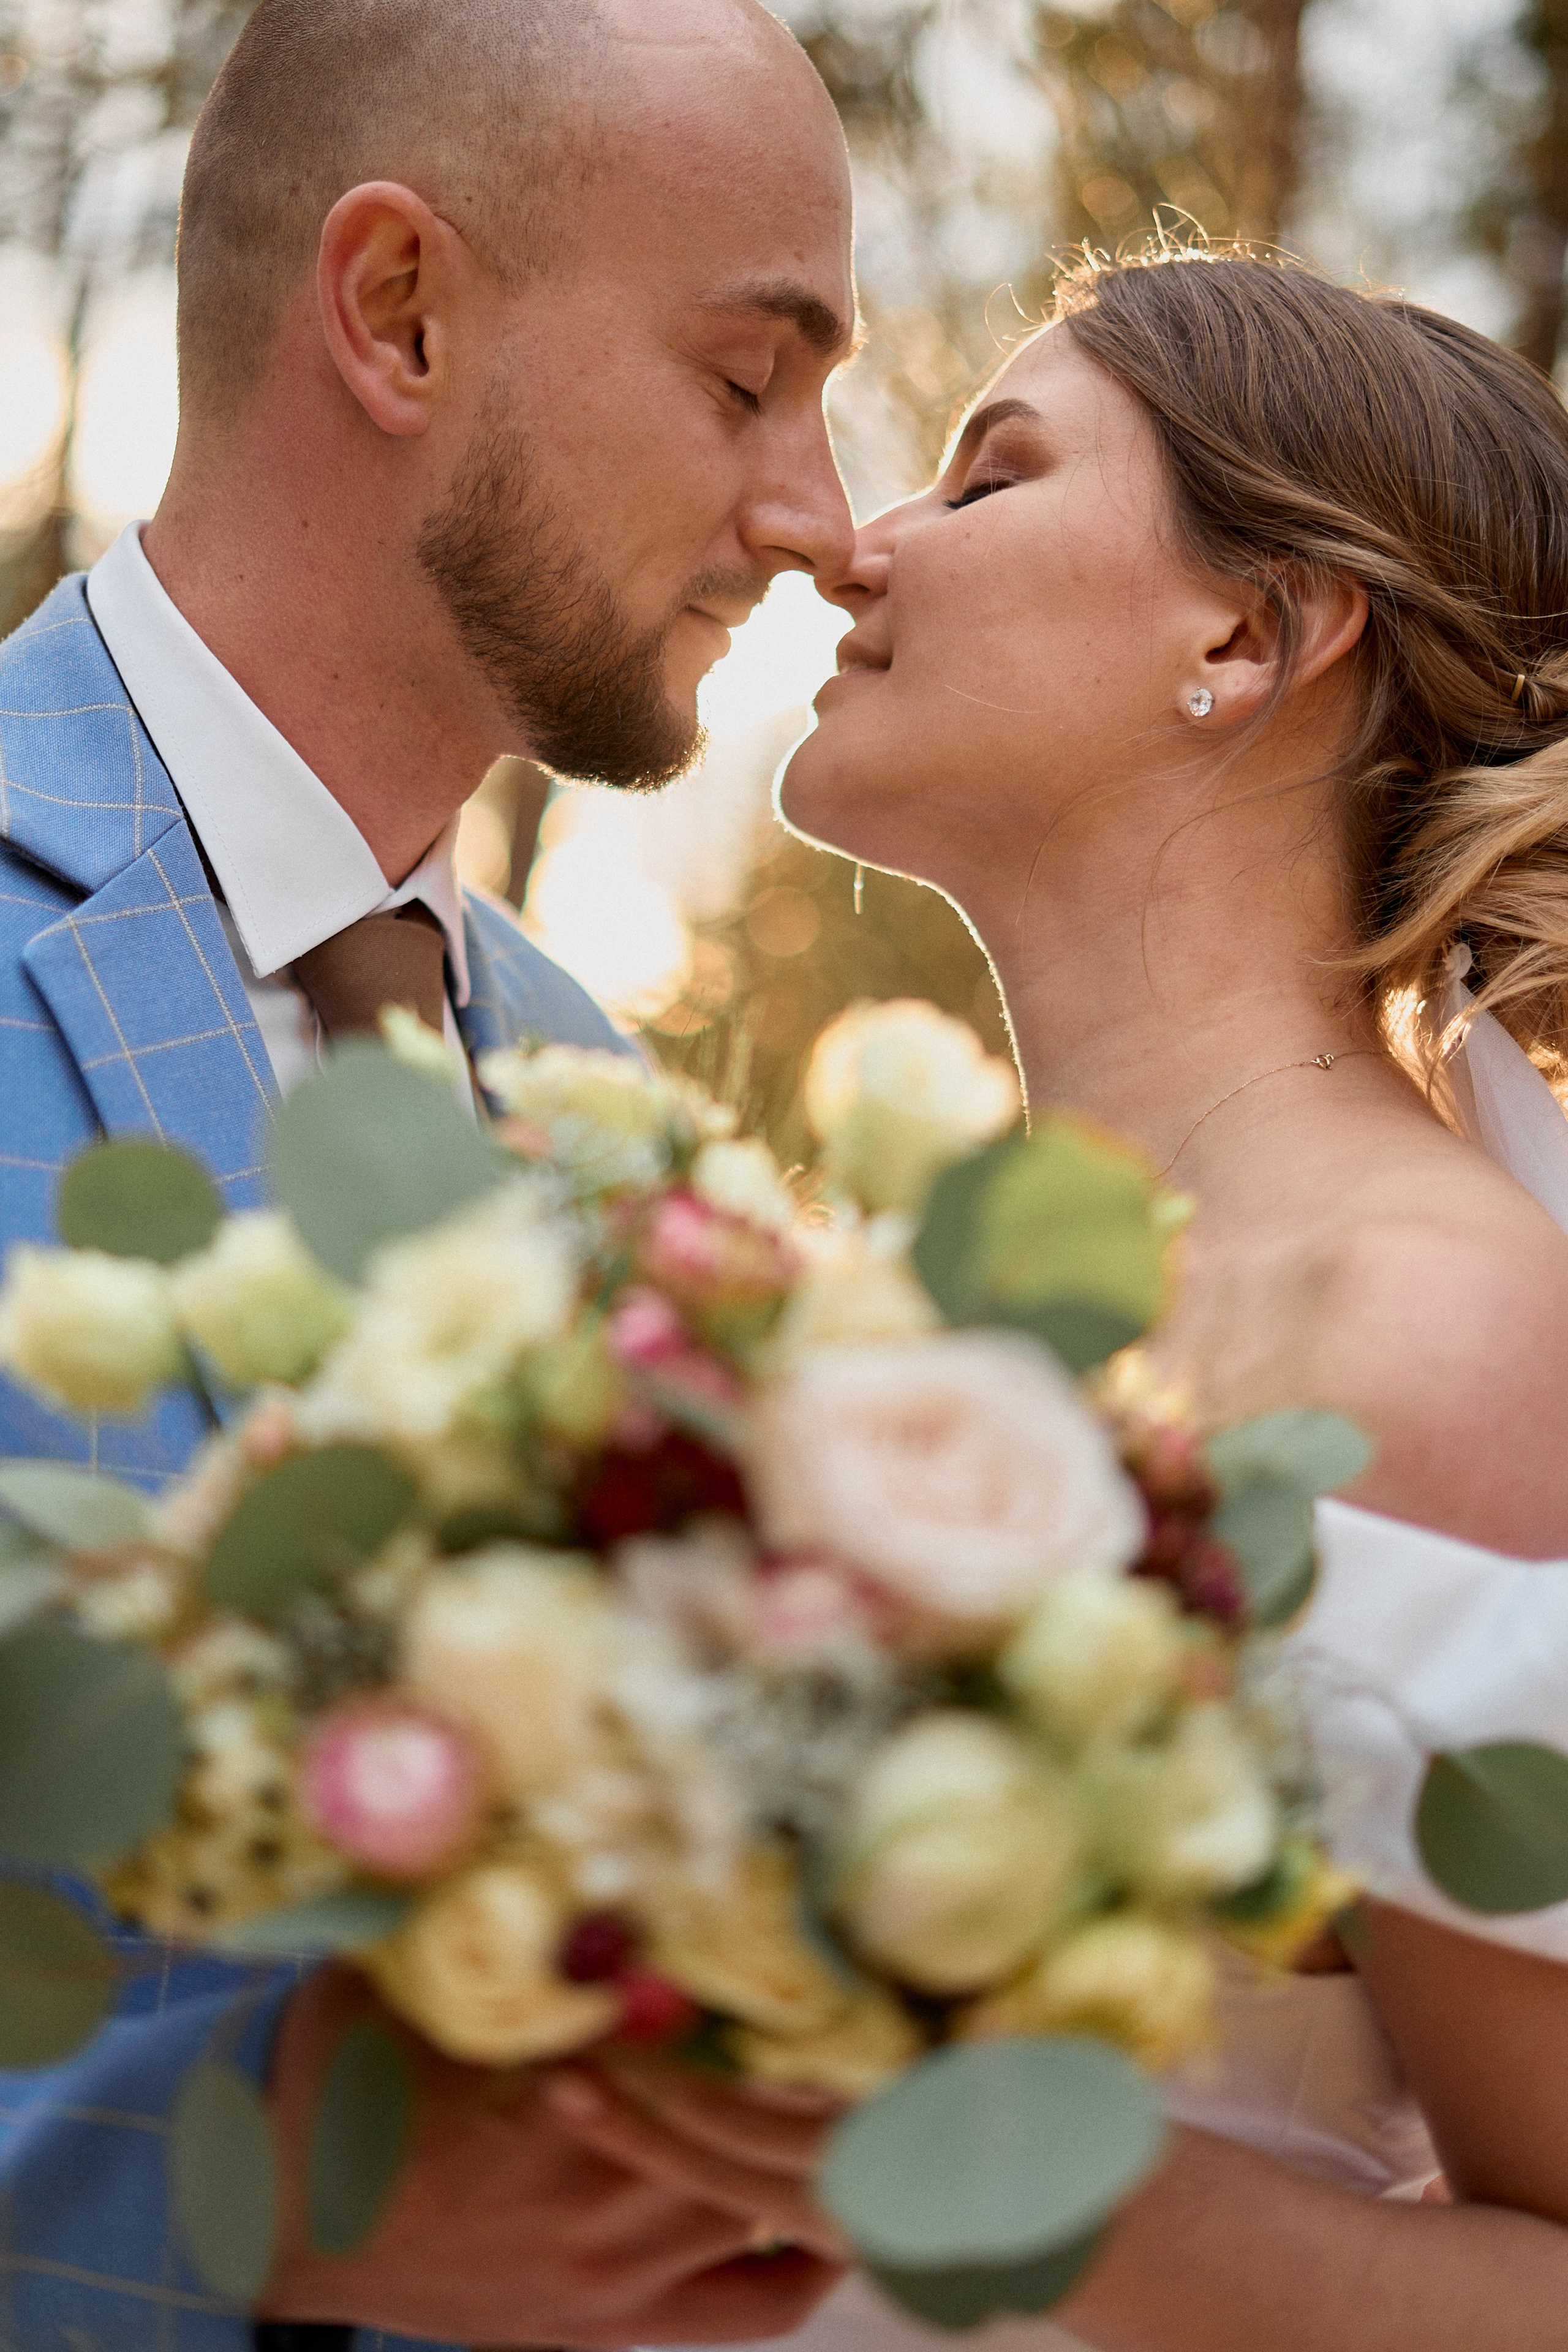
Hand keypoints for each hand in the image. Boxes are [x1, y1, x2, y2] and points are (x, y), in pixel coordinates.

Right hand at [257, 1965, 845, 2346]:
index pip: (714, 2042)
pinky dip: (805, 2252)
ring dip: (825, 2143)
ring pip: (775, 2205)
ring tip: (879, 2077)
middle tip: (889, 2001)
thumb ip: (511, 1931)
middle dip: (828, 2064)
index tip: (836, 1944)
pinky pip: (759, 2304)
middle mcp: (607, 2194)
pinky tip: (825, 2192)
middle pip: (765, 2125)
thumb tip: (593, 1851)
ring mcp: (620, 2272)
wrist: (273, 2221)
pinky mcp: (616, 2324)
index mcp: (561, 2098)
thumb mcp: (414, 1978)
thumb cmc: (341, 2075)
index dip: (785, 1993)